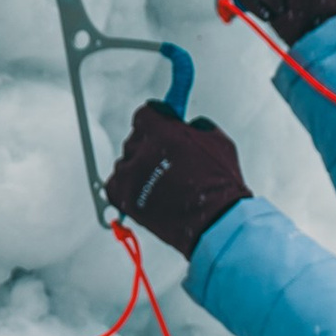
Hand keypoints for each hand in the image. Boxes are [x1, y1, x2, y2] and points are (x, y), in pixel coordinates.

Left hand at [104, 102, 249, 261]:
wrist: (216, 222)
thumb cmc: (221, 183)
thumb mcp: (216, 140)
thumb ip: (195, 127)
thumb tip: (185, 126)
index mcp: (162, 131)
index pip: (145, 114)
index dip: (155, 120)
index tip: (161, 125)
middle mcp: (142, 151)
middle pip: (134, 139)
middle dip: (148, 145)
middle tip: (164, 157)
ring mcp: (131, 177)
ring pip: (125, 163)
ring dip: (138, 168)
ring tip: (158, 181)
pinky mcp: (127, 200)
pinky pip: (114, 186)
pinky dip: (125, 187)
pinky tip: (141, 190)